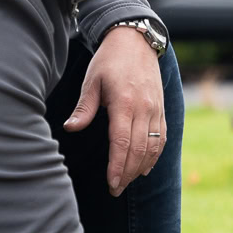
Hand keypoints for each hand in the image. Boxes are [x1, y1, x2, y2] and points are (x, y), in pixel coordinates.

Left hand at [64, 25, 165, 195]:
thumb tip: (70, 128)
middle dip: (127, 174)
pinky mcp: (162, 110)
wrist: (136, 41)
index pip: (122, 143)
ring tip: (127, 182)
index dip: (117, 167)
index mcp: (124, 102)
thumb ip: (84, 107)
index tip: (111, 184)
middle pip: (138, 150)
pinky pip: (161, 139)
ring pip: (152, 148)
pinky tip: (144, 168)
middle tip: (115, 190)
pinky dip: (154, 156)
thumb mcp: (91, 80)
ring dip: (140, 168)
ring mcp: (156, 110)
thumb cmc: (109, 61)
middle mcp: (144, 108)